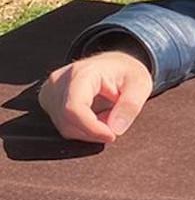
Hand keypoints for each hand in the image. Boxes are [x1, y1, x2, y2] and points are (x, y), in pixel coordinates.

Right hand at [38, 48, 153, 143]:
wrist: (114, 64)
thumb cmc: (126, 72)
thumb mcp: (141, 84)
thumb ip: (130, 106)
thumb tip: (115, 129)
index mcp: (81, 72)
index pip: (73, 109)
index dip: (91, 128)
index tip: (111, 135)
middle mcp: (59, 80)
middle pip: (68, 121)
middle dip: (94, 130)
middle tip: (115, 120)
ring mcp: (50, 91)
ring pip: (64, 127)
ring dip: (89, 129)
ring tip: (106, 113)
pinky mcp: (48, 100)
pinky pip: (62, 125)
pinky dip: (81, 127)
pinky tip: (94, 115)